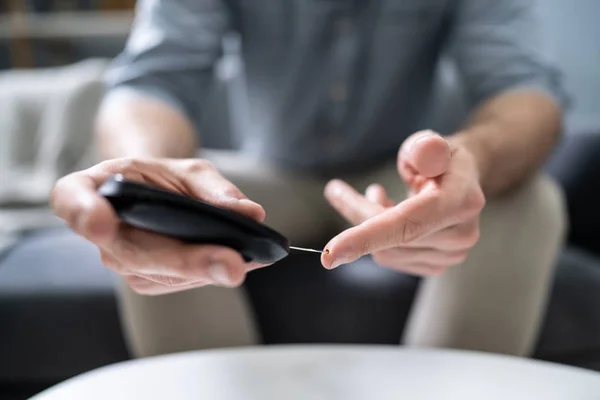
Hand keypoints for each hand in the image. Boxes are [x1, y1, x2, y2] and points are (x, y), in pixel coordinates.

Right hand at [51, 158, 266, 294]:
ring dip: (206, 271)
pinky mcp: (145, 280)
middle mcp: (100, 230)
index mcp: (93, 187)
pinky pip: (179, 282)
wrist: (159, 194)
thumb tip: (250, 214)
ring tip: (245, 261)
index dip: (84, 212)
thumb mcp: (191, 171)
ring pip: (163, 274)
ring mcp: (121, 260)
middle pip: (134, 252)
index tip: (103, 225)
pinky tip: (238, 263)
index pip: (72, 199)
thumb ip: (216, 189)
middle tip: (231, 265)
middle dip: (186, 261)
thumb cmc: (166, 178)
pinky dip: (211, 272)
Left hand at [322, 130, 484, 275]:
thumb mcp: (431, 141)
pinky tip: (386, 216)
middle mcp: (460, 235)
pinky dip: (377, 239)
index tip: (328, 255)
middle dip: (357, 213)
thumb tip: (424, 154)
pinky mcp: (437, 266)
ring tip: (378, 195)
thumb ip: (426, 146)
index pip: (407, 225)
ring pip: (385, 252)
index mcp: (460, 202)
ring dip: (367, 225)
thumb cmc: (438, 157)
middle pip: (389, 237)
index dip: (366, 238)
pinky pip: (390, 258)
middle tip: (336, 189)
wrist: (462, 179)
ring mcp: (451, 255)